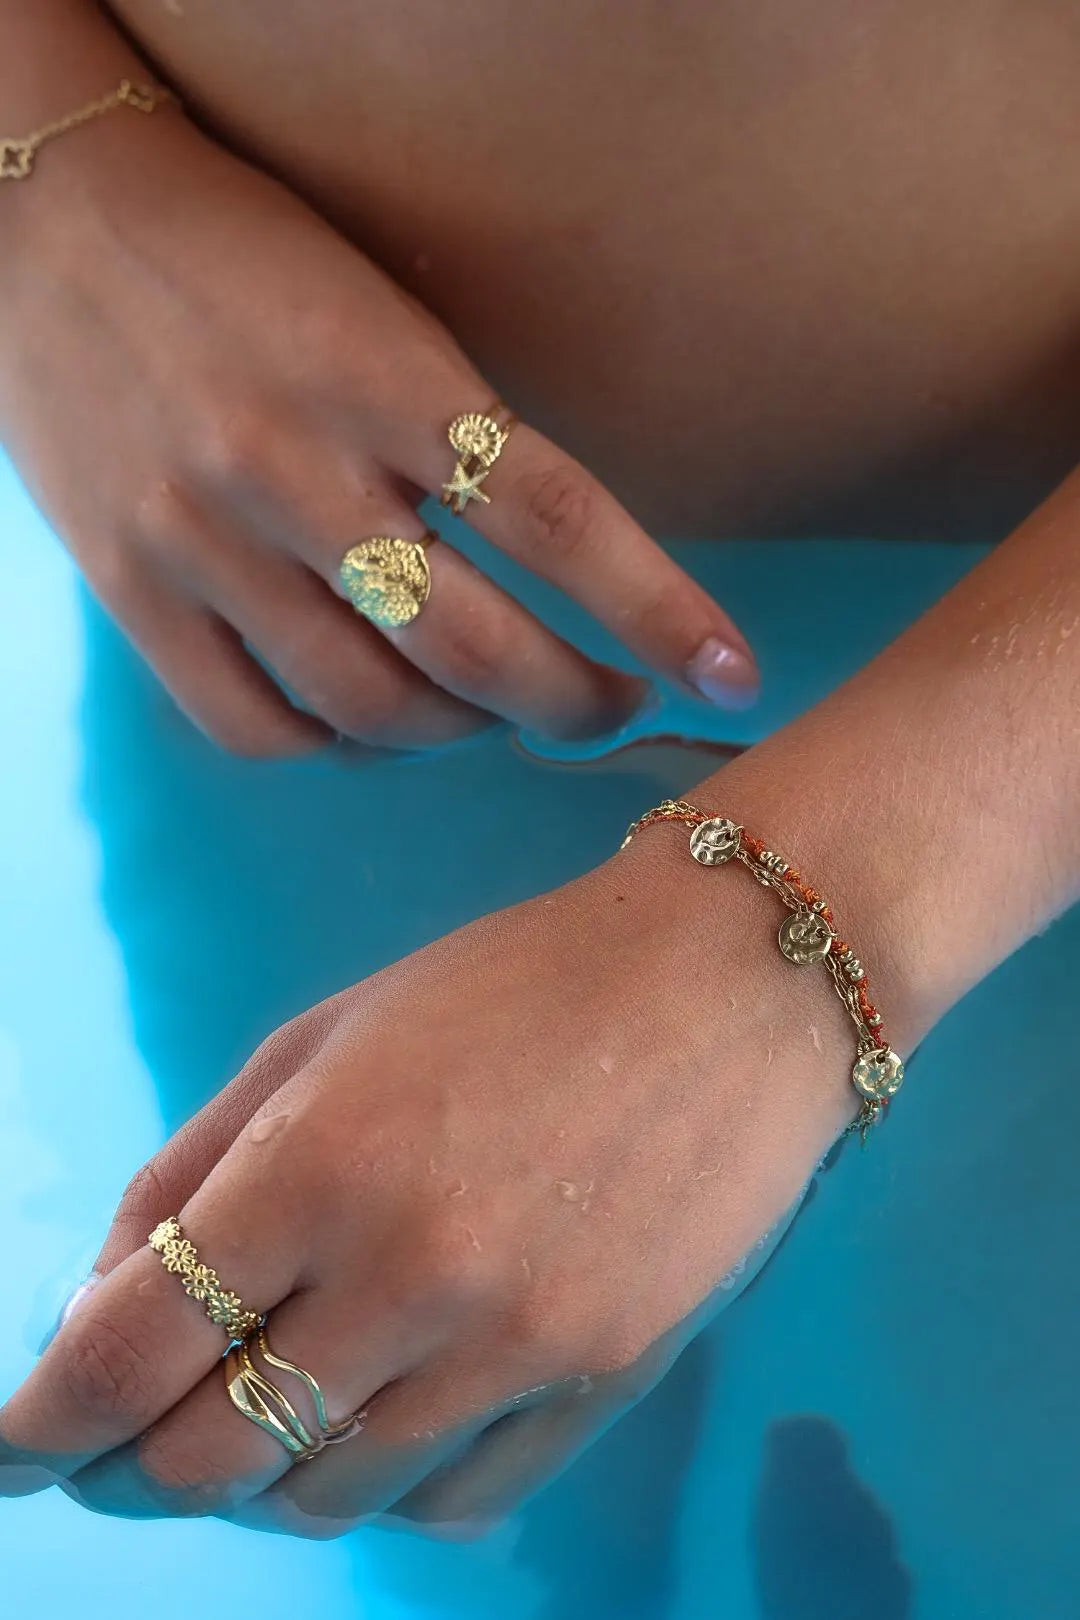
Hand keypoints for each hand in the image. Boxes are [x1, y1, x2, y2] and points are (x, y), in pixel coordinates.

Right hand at [0, 106, 756, 755]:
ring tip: (492, 709)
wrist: (44, 221)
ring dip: (462, 731)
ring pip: (372, 708)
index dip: (661, 613)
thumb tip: (550, 573)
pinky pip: (258, 729)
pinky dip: (338, 747)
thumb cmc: (242, 252)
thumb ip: (456, 435)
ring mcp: (203, 543)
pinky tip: (370, 719)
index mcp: (380, 374)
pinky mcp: (133, 594)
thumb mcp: (377, 308)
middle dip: (571, 702)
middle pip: (476, 649)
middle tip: (613, 705)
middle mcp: (292, 467)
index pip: (561, 521)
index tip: (735, 673)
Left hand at [0, 829, 854, 1536]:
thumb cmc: (512, 988)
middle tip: (117, 1444)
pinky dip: (377, 1484)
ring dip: (253, 1479)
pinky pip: (446, 1504)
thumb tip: (99, 1306)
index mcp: (320, 1160)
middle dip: (129, 1468)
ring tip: (254, 1416)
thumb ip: (193, 1168)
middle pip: (206, 1459)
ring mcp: (514, 1347)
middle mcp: (410, 1275)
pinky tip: (373, 1421)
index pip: (128, 1350)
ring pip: (321, 1498)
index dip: (41, 1422)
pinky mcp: (602, 1388)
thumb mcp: (324, 1038)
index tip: (17, 1445)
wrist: (731, 984)